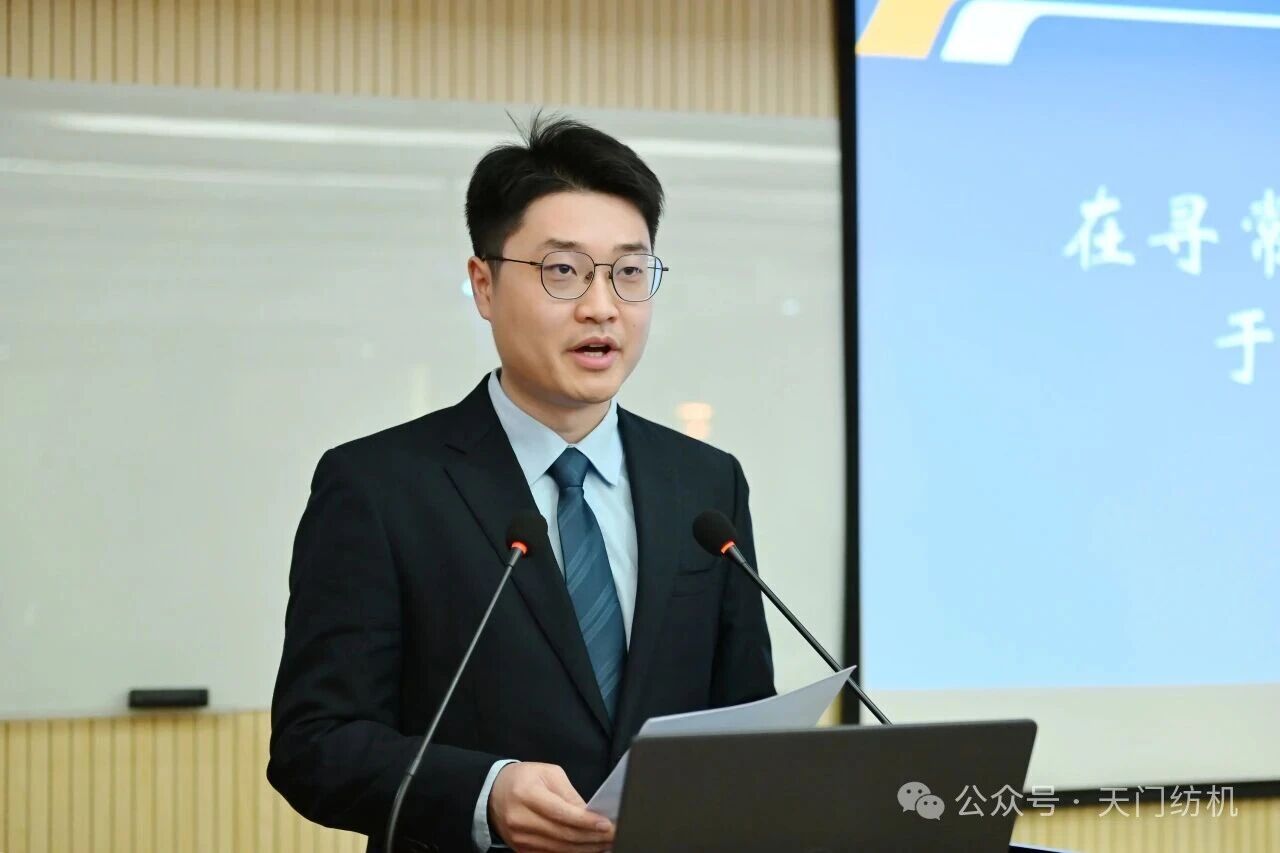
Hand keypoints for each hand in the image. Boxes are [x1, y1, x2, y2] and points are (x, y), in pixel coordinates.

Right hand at [488, 762, 614, 852]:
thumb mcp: (548, 773)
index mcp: (528, 794)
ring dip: (585, 848)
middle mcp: (521, 819)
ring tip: (605, 843)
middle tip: (613, 835)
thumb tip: (590, 813)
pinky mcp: (521, 849)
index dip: (586, 821)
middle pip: (562, 834)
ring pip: (559, 849)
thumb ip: (569, 794)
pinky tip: (587, 848)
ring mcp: (520, 838)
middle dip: (592, 837)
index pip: (561, 813)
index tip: (607, 824)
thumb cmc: (523, 779)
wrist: (494, 793)